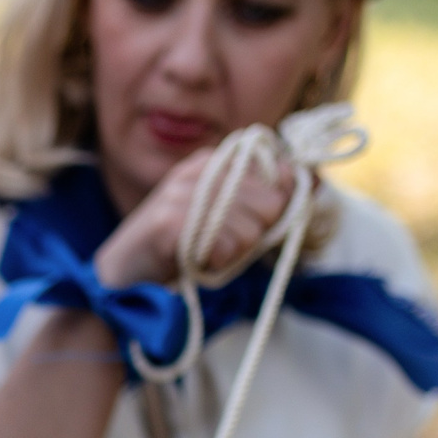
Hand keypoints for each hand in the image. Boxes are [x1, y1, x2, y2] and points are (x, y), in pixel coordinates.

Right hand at [93, 146, 293, 289]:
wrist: (121, 278)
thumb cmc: (180, 249)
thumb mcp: (228, 217)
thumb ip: (267, 198)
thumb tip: (317, 181)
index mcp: (214, 159)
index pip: (279, 175)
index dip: (275, 206)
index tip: (251, 225)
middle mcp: (199, 168)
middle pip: (271, 204)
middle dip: (254, 235)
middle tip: (220, 244)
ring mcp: (183, 192)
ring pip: (251, 229)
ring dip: (233, 254)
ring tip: (204, 253)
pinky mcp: (170, 222)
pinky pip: (226, 247)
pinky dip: (216, 264)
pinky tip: (193, 262)